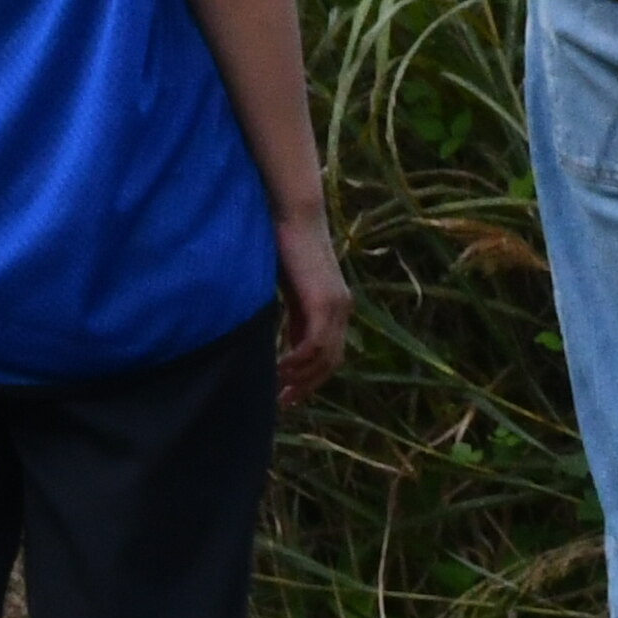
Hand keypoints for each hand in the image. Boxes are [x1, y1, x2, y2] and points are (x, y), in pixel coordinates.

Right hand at [270, 208, 355, 401]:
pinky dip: (297, 362)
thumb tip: (279, 337)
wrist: (294, 214)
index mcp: (334, 306)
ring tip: (277, 390)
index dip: (311, 378)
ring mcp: (335, 306)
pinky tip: (278, 369)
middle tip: (282, 402)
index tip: (288, 394)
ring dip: (300, 378)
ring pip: (324, 358)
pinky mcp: (323, 302)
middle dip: (307, 386)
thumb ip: (293, 313)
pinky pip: (314, 345)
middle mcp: (341, 309)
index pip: (330, 354)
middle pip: (331, 363)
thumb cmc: (286, 244)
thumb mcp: (290, 288)